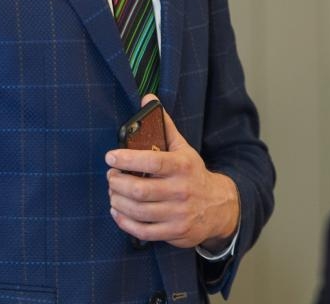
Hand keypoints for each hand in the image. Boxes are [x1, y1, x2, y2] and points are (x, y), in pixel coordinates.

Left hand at [105, 95, 239, 249]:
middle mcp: (181, 190)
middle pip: (140, 189)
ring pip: (140, 211)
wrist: (219, 206)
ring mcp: (178, 213)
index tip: (110, 156)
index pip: (152, 161)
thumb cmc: (193, 173)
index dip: (128, 159)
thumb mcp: (182, 147)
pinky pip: (144, 231)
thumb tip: (148, 97)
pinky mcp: (175, 232)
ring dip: (118, 201)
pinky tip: (117, 212)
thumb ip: (164, 125)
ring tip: (112, 192)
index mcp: (181, 166)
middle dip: (118, 182)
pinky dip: (125, 223)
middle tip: (110, 176)